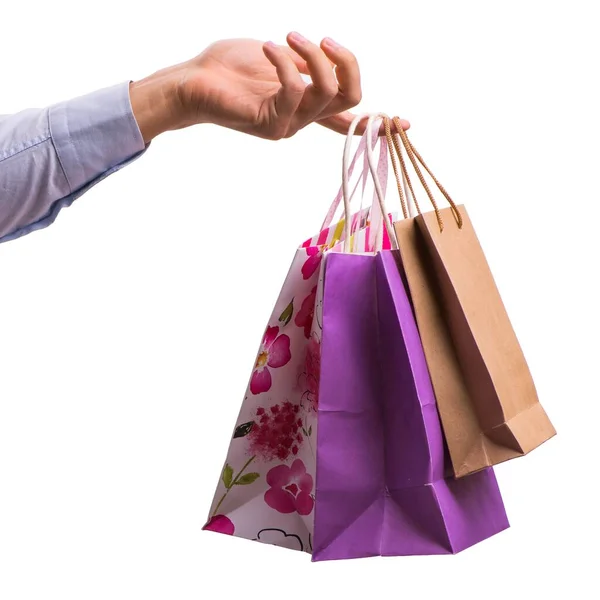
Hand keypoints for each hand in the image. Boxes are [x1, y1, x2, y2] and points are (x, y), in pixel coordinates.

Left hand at [129, 33, 409, 142]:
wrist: (192, 81)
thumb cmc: (230, 67)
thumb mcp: (278, 57)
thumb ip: (305, 63)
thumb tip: (325, 58)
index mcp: (307, 105)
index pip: (349, 117)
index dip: (378, 123)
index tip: (406, 123)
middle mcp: (303, 120)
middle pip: (352, 96)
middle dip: (346, 61)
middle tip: (322, 38)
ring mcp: (288, 126)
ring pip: (328, 92)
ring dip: (312, 55)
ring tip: (286, 37)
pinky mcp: (270, 126)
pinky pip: (295, 90)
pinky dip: (285, 61)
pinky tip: (269, 47)